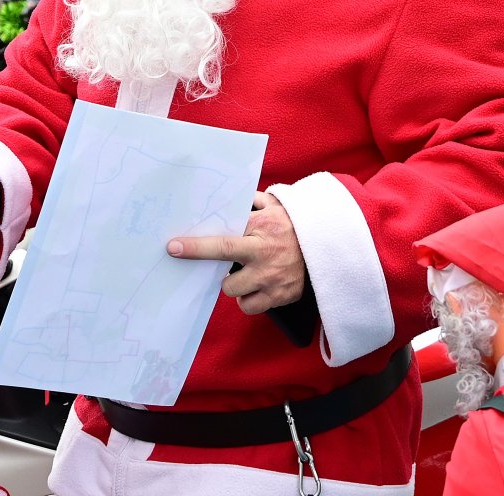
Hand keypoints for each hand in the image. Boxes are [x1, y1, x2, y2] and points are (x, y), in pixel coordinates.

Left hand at [169, 191, 307, 313]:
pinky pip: (249, 306)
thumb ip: (251, 201)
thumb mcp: (275, 205)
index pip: (221, 239)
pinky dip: (248, 299)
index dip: (195, 246)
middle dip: (206, 264)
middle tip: (199, 261)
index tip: (172, 247)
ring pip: (233, 290)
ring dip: (233, 283)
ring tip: (244, 273)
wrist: (330, 245)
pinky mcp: (280, 296)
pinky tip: (255, 287)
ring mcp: (272, 278)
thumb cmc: (295, 224)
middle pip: (225, 268)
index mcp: (261, 228)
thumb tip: (226, 198)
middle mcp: (265, 254)